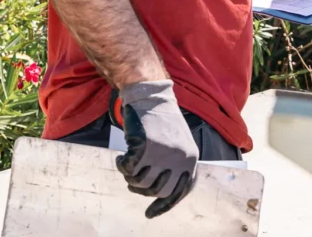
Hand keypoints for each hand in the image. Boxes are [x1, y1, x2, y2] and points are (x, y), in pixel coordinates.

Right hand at [114, 81, 198, 218]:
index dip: (163, 205)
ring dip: (130, 176)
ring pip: (139, 182)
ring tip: (129, 165)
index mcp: (191, 159)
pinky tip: (121, 157)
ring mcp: (162, 152)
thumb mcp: (178, 146)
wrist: (151, 97)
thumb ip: (175, 168)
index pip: (178, 192)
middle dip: (141, 189)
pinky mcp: (144, 146)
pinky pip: (127, 169)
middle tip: (132, 180)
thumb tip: (161, 196)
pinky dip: (121, 165)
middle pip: (156, 190)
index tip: (149, 214)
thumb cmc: (162, 123)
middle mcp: (179, 158)